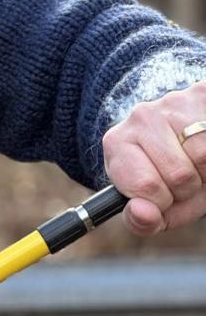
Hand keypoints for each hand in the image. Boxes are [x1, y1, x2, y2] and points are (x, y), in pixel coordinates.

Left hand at [102, 82, 205, 234]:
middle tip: (183, 180)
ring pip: (202, 155)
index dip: (163, 201)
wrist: (185, 134)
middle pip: (178, 174)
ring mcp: (172, 103)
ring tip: (196, 165)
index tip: (163, 196)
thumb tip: (142, 215)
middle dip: (188, 188)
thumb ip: (142, 219)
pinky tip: (204, 148)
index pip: (145, 186)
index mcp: (118, 144)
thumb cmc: (165, 176)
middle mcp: (140, 117)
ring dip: (205, 172)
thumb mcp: (150, 204)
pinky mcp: (200, 95)